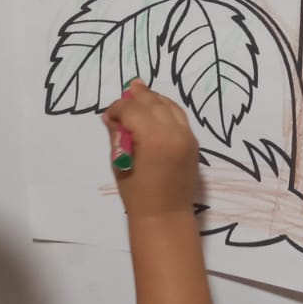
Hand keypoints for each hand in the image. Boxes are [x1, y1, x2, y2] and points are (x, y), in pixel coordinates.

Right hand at [104, 81, 198, 220]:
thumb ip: (117, 136)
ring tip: (141, 93)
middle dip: (138, 96)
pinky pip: (180, 118)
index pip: (133, 110)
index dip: (119, 108)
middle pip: (153, 103)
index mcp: (154, 138)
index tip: (109, 114)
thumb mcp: (120, 164)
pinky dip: (167, 110)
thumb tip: (111, 118)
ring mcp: (187, 137)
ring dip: (155, 99)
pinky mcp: (193, 143)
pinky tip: (157, 109)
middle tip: (128, 88)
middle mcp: (174, 132)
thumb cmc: (137, 195)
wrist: (166, 216)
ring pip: (170, 106)